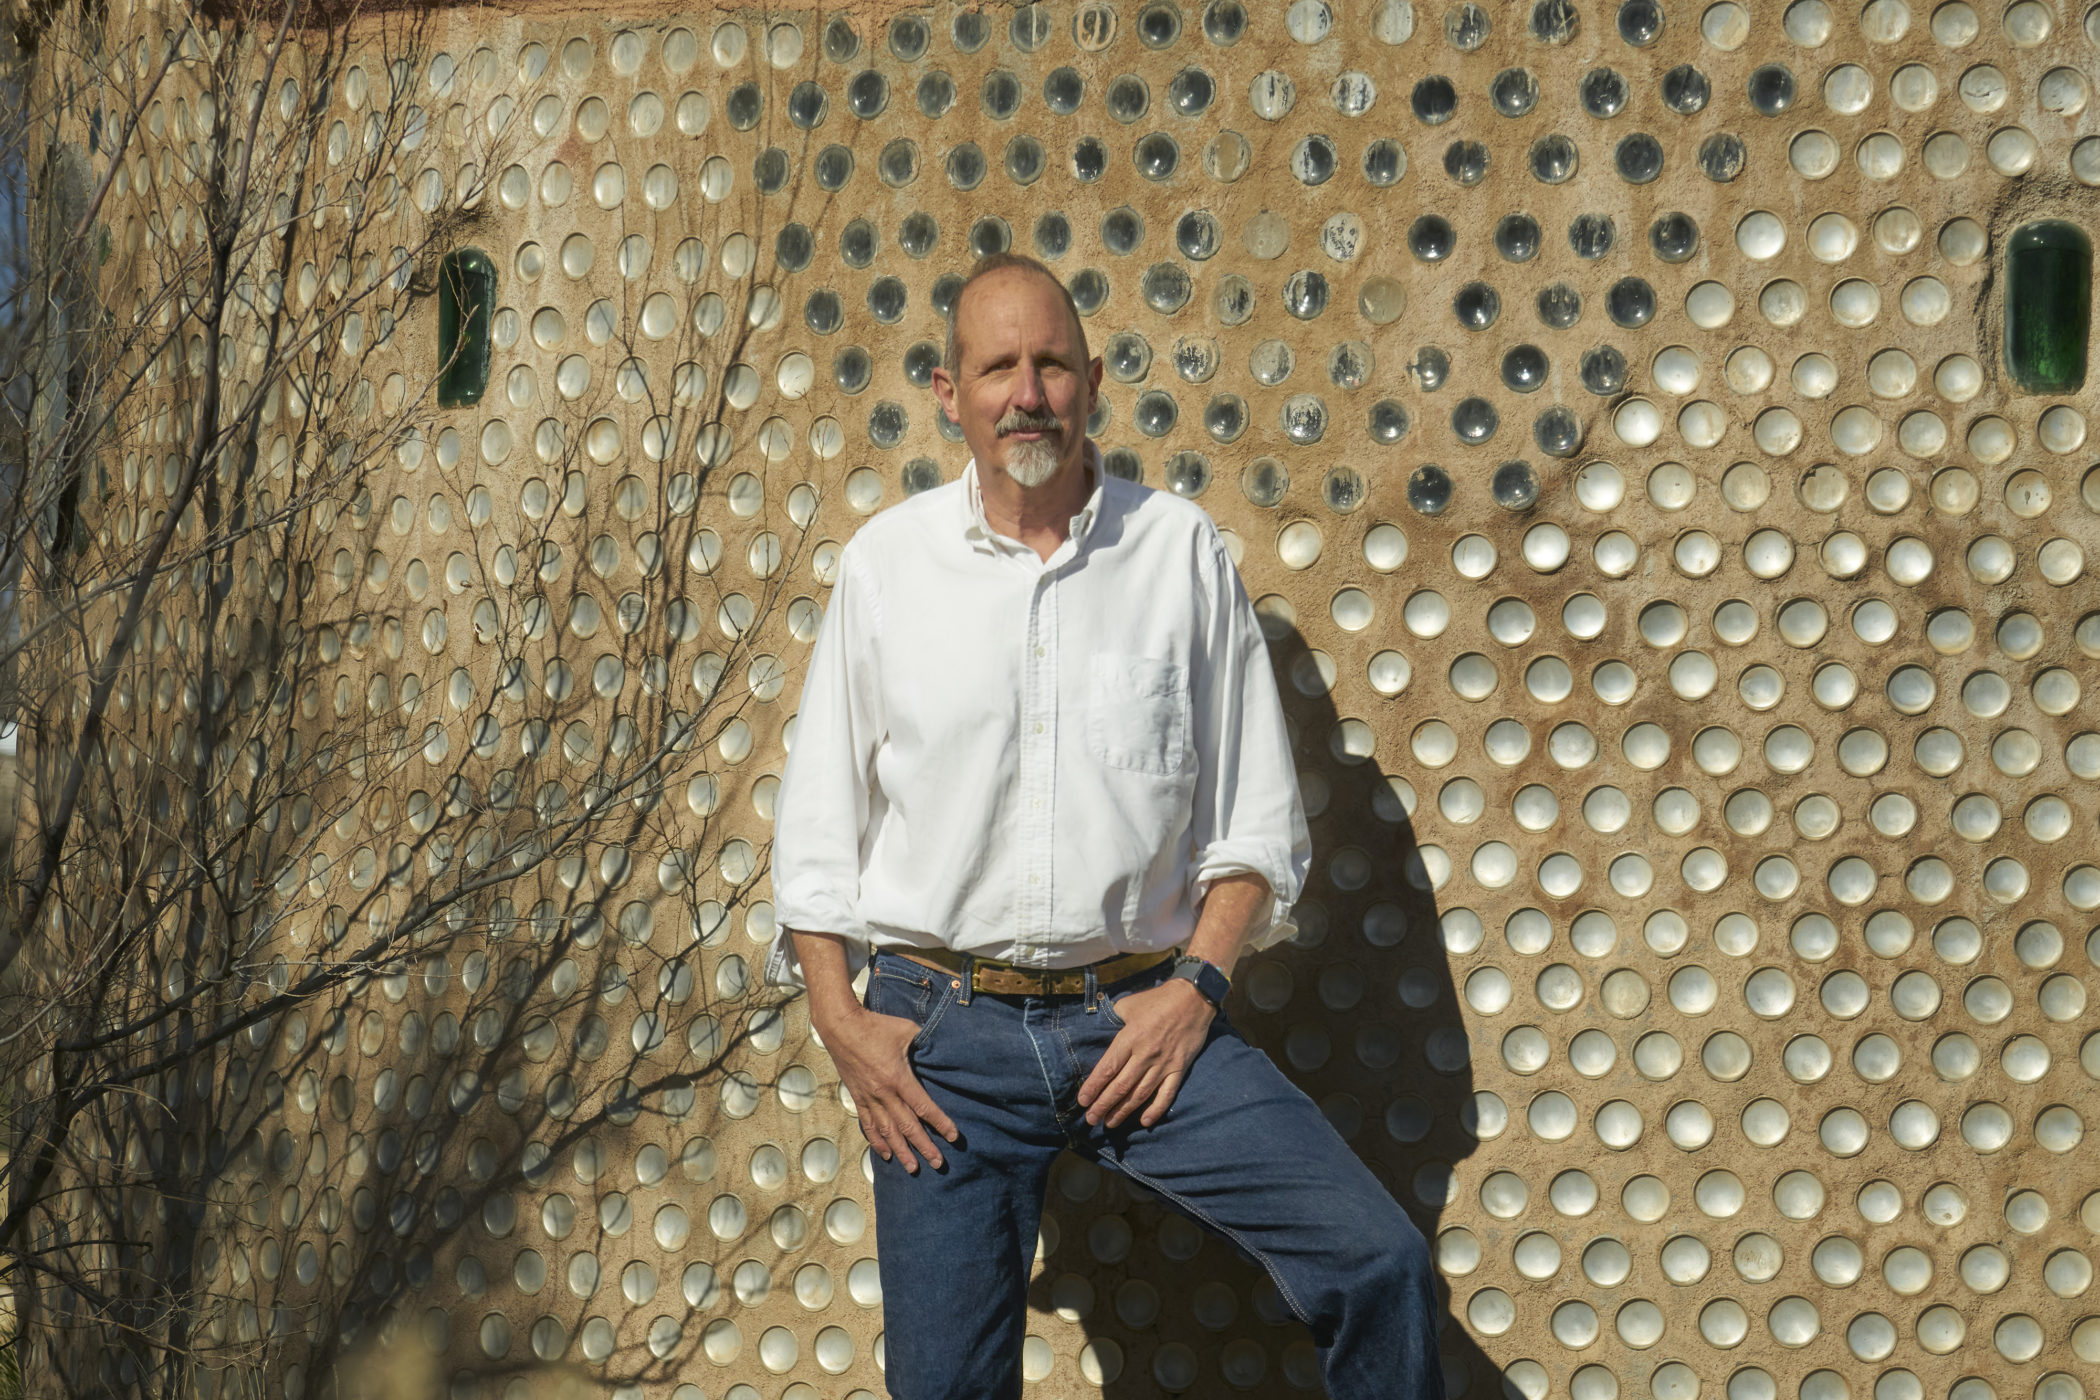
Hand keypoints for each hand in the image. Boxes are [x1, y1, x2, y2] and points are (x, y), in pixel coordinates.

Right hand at [825, 1006, 958, 1172]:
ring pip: (887, 1131)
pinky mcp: (858, 1097)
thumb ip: (924, 1043)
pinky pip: (868, 1125)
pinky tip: (886, 1154)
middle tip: (938, 1163)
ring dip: (901, 1151)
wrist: (841, 1027)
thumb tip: (940, 1050)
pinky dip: (877, 1141)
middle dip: (924, 1146)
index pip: (923, 1106)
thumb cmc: (876, 1026)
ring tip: (913, 1168)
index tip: (953, 1137)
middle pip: (907, 1126)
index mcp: (898, 1077)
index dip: (940, 1123)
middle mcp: (883, 1093)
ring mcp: (869, 1098)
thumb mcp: (906, 1030)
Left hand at [1077, 978, 1215, 1129]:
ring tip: (1110, 1123)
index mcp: (1130, 1038)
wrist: (1194, 998)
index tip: (1082, 1101)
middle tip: (1091, 1119)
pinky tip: (1145, 1122)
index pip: (1107, 1068)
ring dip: (1123, 1111)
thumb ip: (1112, 1018)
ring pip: (1140, 1094)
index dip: (1094, 1087)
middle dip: (1103, 1105)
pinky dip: (1156, 1109)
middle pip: (1120, 1086)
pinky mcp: (1179, 1069)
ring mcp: (1164, 1064)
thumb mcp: (1129, 1004)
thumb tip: (1096, 1028)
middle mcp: (1145, 1055)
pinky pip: (1167, 1094)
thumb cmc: (1158, 1000)